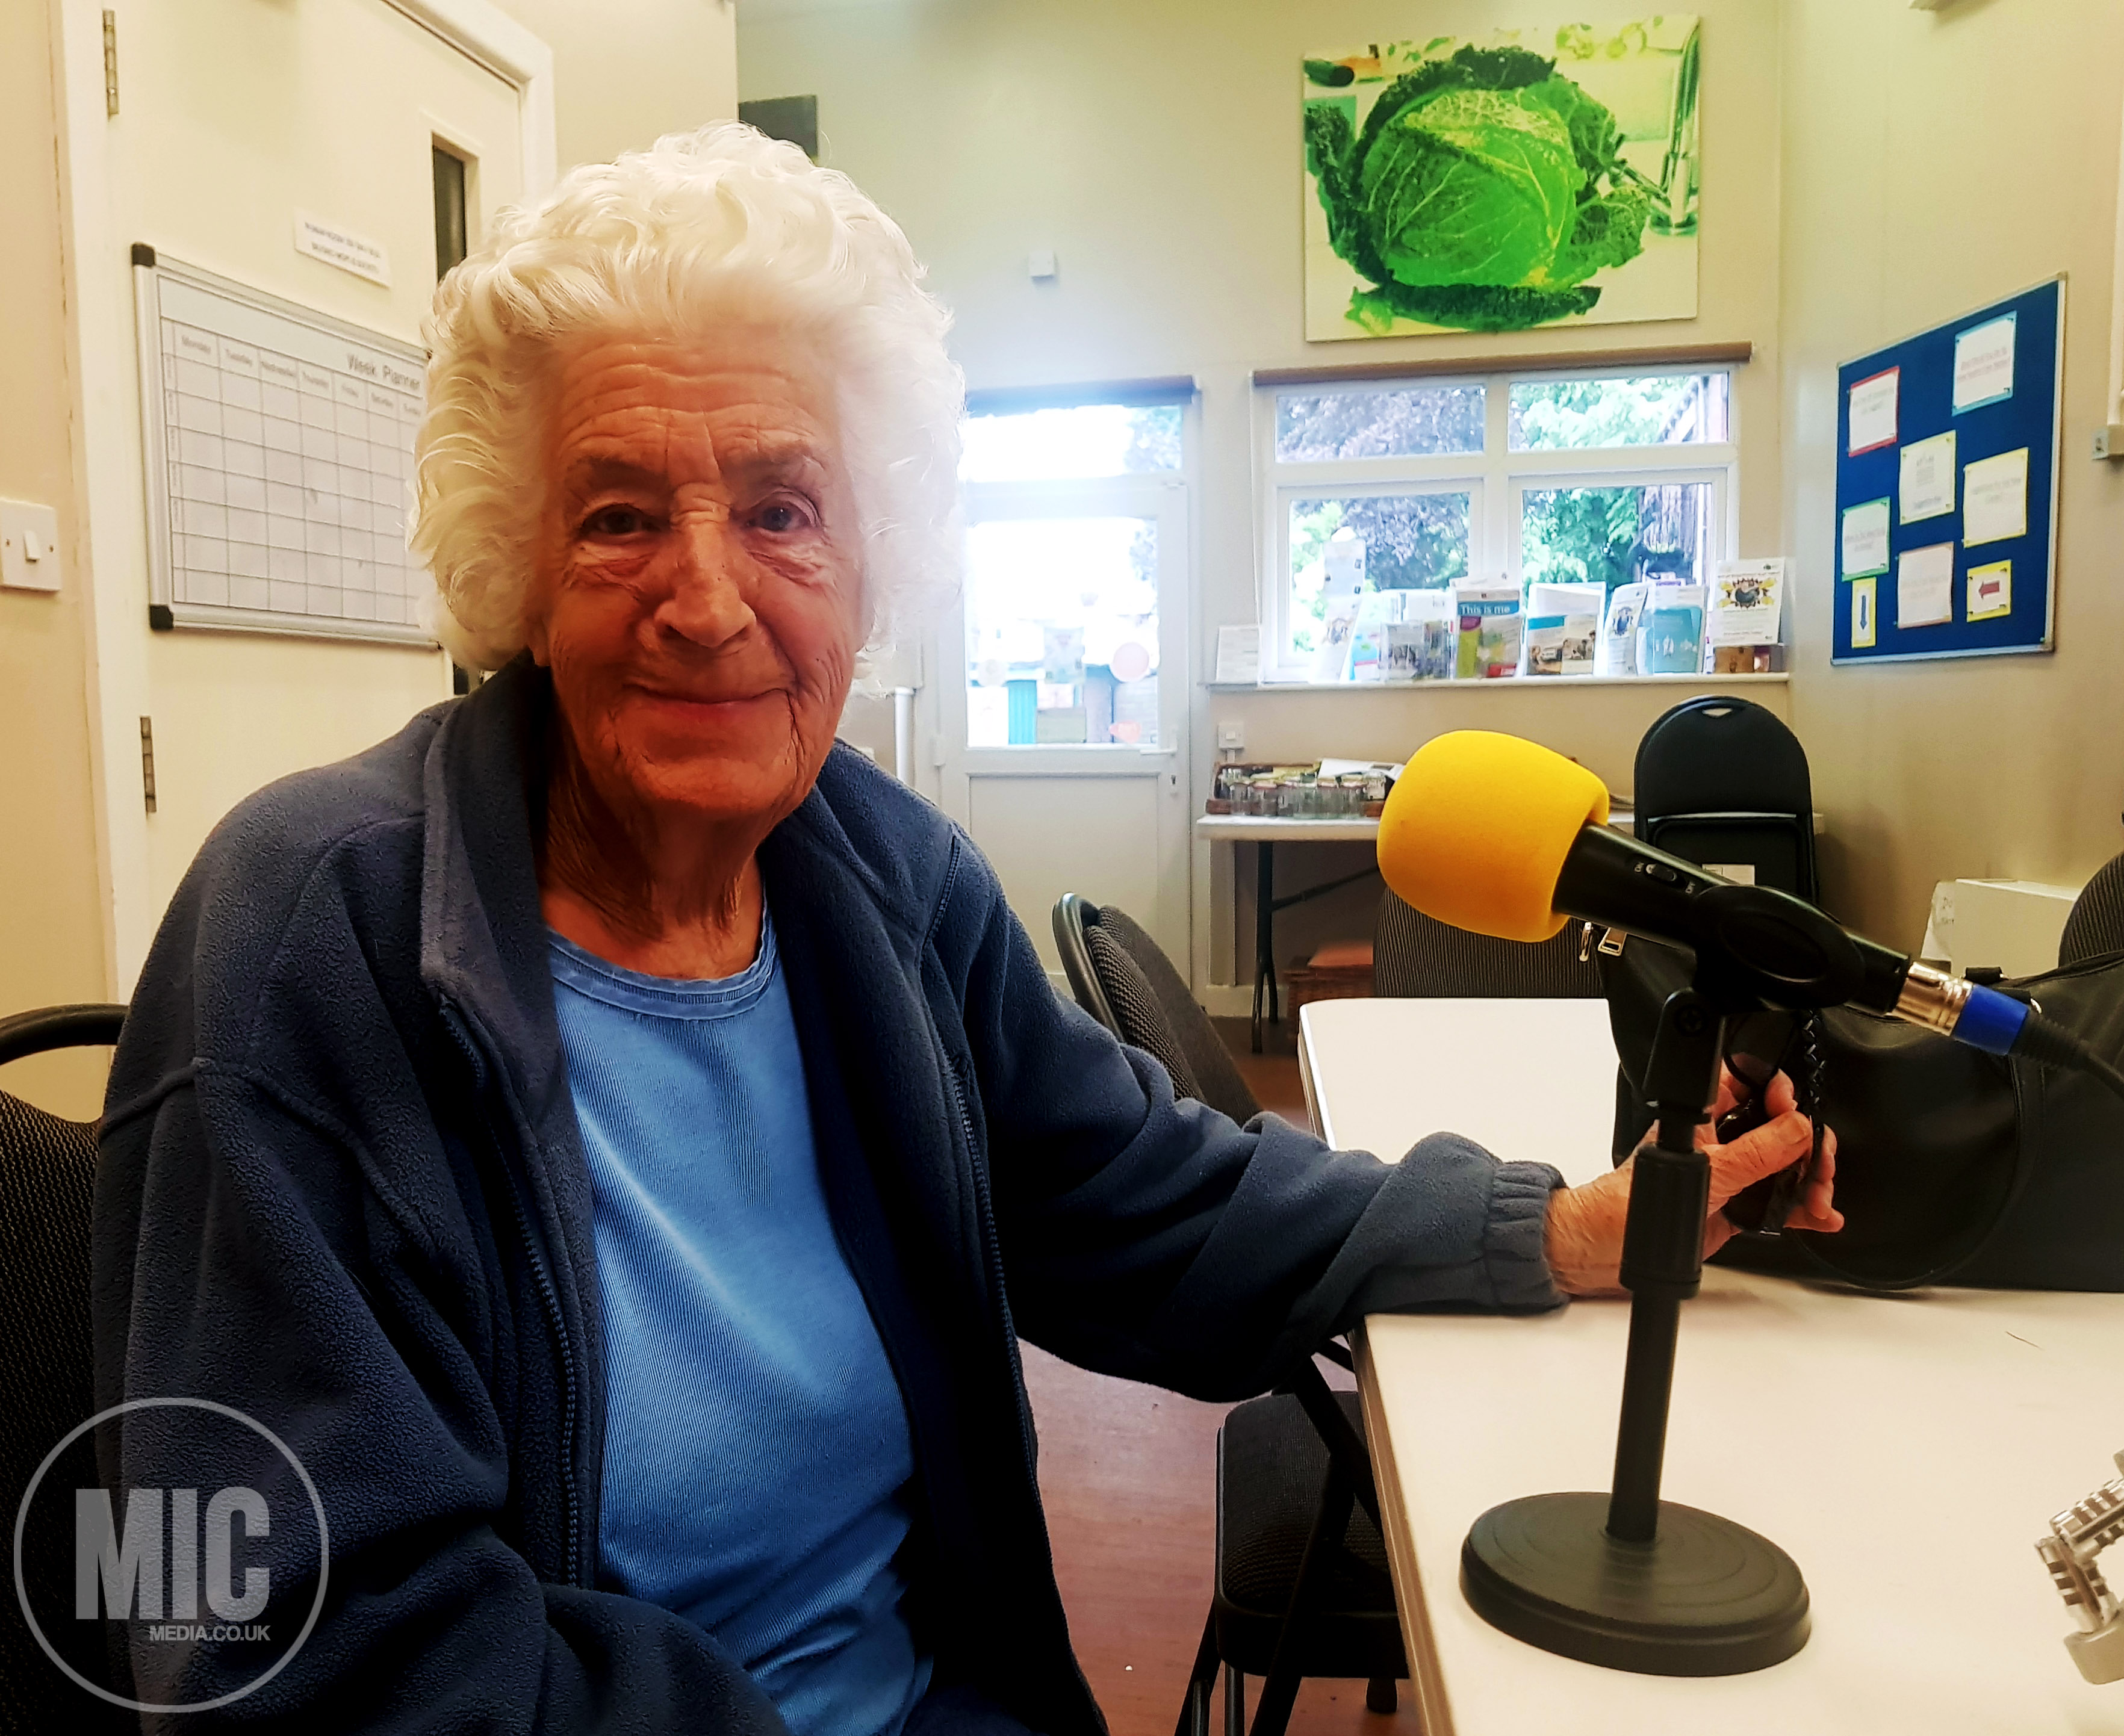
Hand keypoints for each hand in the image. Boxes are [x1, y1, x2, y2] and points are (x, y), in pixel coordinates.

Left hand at [1544, 1065, 1843, 1297]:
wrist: (1603, 1251)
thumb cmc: (1625, 1205)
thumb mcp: (1707, 1173)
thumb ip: (1755, 1151)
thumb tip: (1798, 1129)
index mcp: (1701, 1120)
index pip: (1745, 1083)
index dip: (1777, 1091)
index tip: (1798, 1111)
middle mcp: (1716, 1145)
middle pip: (1775, 1128)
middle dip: (1806, 1145)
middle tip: (1818, 1164)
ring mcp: (1725, 1178)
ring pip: (1781, 1167)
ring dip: (1808, 1180)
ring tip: (1820, 1199)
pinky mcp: (1730, 1210)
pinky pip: (1772, 1203)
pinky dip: (1798, 1208)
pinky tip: (1818, 1215)